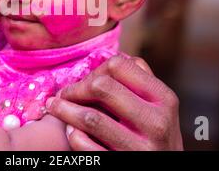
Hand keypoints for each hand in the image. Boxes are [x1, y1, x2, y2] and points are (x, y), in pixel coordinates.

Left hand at [46, 55, 182, 150]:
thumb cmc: (157, 134)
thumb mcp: (161, 106)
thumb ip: (141, 81)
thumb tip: (112, 59)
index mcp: (164, 99)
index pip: (119, 66)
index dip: (96, 70)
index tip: (87, 80)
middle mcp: (156, 122)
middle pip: (102, 87)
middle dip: (76, 88)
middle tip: (65, 93)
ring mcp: (139, 148)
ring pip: (90, 117)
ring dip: (64, 109)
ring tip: (54, 106)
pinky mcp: (120, 165)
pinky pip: (85, 145)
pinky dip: (72, 135)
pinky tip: (70, 130)